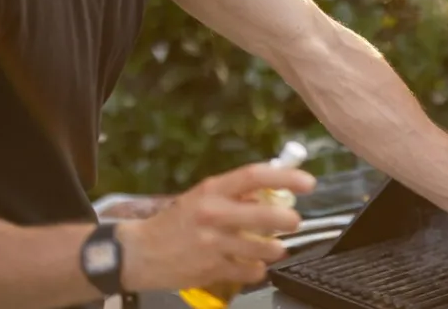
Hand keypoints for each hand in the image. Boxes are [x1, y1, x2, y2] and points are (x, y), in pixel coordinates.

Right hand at [117, 162, 316, 291]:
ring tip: (273, 246)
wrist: (139, 253)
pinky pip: (250, 271)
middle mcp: (213, 214)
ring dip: (275, 248)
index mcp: (212, 190)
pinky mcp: (212, 269)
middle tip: (293, 221)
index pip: (255, 176)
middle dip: (288, 220)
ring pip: (263, 247)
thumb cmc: (176, 222)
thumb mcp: (202, 197)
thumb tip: (272, 192)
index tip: (308, 183)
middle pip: (266, 215)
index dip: (286, 177)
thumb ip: (235, 194)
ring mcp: (213, 244)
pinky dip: (257, 269)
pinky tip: (251, 264)